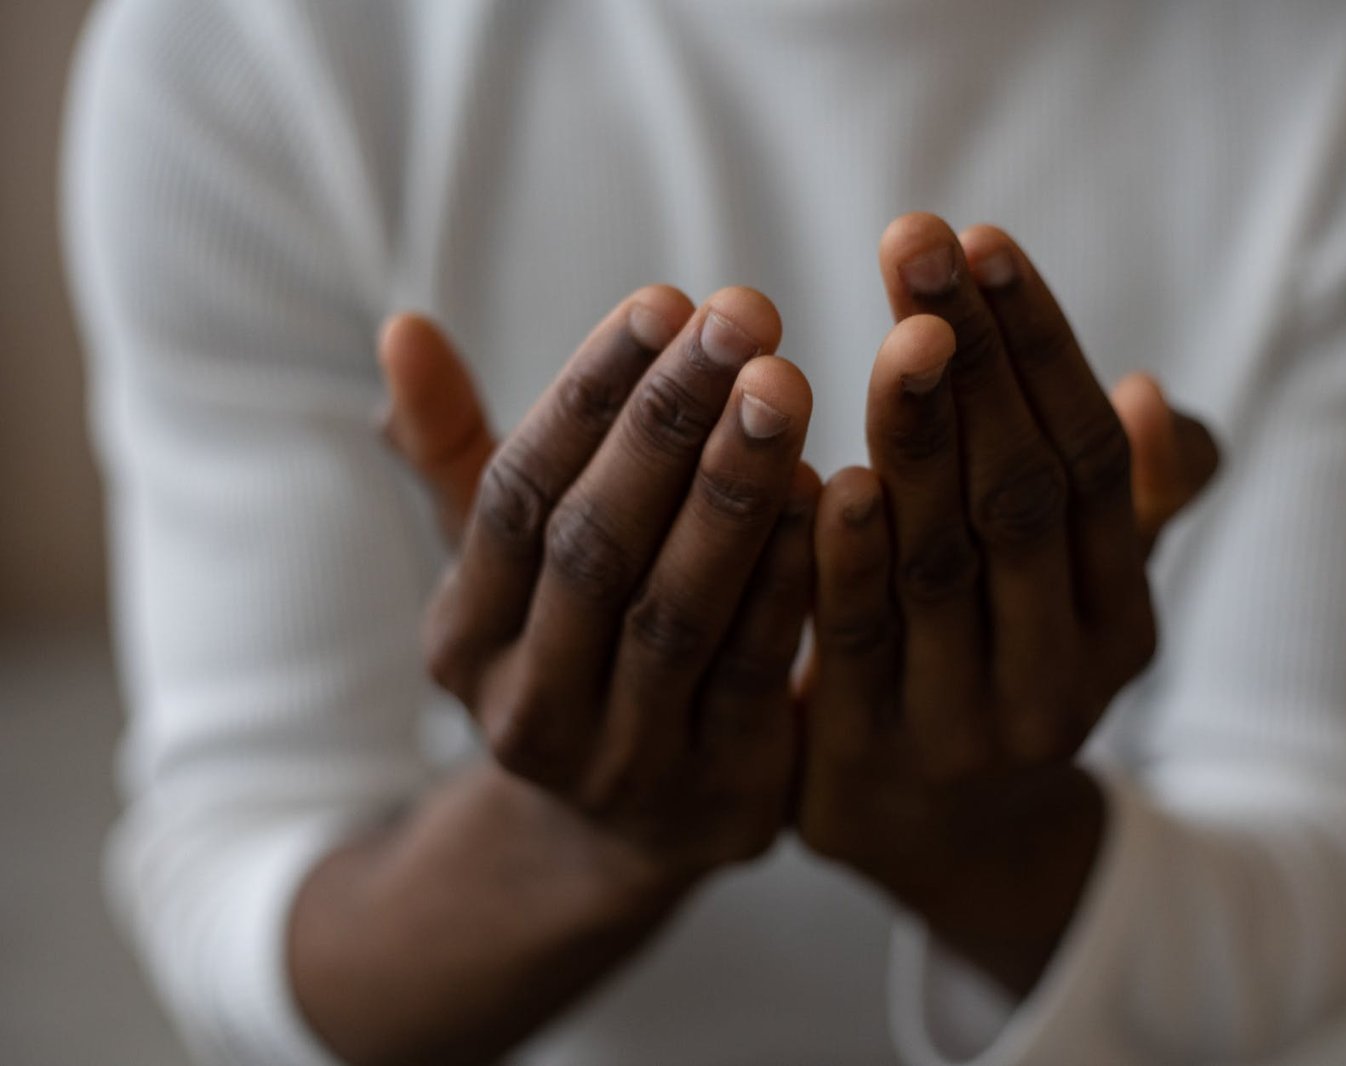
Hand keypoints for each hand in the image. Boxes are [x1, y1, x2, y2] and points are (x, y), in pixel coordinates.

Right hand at [382, 287, 817, 889]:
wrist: (612, 838)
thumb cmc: (567, 649)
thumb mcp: (503, 566)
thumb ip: (456, 452)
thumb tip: (401, 328)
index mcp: (466, 635)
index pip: (517, 495)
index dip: (589, 395)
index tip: (664, 300)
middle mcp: (528, 703)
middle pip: (595, 544)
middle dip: (669, 422)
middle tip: (744, 315)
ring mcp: (623, 759)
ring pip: (675, 610)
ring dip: (732, 491)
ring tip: (787, 384)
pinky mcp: (719, 793)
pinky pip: (756, 672)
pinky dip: (791, 581)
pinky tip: (833, 492)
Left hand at [798, 214, 1218, 995]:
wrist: (954, 851)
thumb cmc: (1011, 676)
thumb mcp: (1084, 603)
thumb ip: (1122, 508)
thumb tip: (1152, 401)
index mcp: (1119, 619)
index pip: (1086, 463)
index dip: (1040, 349)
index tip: (985, 242)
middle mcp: (1057, 671)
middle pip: (1020, 495)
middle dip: (973, 360)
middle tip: (920, 240)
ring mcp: (964, 722)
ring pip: (944, 561)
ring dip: (921, 437)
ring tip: (900, 328)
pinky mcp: (865, 759)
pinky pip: (856, 644)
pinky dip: (849, 558)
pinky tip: (833, 474)